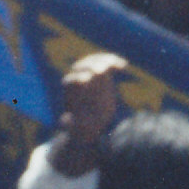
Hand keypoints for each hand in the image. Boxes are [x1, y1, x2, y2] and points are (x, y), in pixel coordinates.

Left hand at [54, 52, 127, 169]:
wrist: (90, 123)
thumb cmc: (81, 127)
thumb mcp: (74, 128)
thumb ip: (70, 123)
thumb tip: (64, 120)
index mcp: (70, 92)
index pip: (71, 80)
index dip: (77, 79)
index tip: (85, 81)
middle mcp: (78, 80)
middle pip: (82, 67)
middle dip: (91, 67)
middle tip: (101, 71)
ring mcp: (90, 76)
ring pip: (95, 61)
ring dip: (105, 60)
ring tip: (116, 65)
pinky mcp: (102, 75)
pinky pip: (108, 64)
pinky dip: (114, 62)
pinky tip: (123, 66)